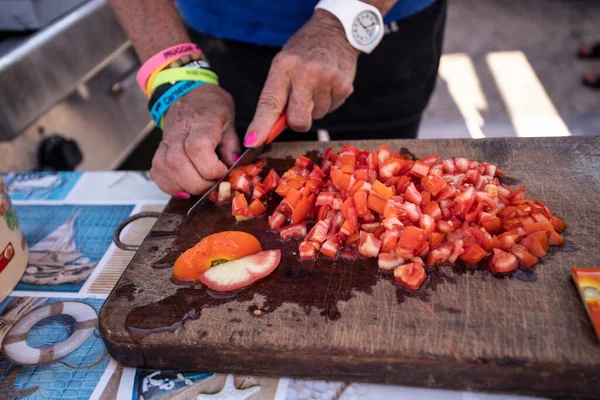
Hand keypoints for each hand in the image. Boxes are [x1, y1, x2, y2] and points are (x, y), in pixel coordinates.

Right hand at [150, 84, 241, 194]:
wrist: (189, 94)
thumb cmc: (212, 108)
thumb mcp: (229, 121)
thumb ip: (232, 145)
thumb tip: (232, 167)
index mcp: (200, 122)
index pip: (197, 148)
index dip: (211, 167)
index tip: (223, 171)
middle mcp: (178, 132)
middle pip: (178, 162)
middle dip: (198, 183)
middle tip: (213, 184)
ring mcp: (165, 142)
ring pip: (164, 169)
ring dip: (184, 186)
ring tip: (201, 186)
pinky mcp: (159, 151)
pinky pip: (157, 173)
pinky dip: (170, 186)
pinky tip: (185, 187)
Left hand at [244, 10, 359, 146]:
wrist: (335, 32)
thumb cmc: (303, 52)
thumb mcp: (283, 65)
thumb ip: (277, 95)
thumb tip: (270, 130)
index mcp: (284, 66)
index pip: (270, 103)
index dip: (261, 126)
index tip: (252, 141)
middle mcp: (306, 73)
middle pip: (297, 120)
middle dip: (296, 120)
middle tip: (299, 103)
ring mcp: (327, 80)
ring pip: (316, 117)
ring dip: (314, 107)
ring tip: (316, 85)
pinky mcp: (344, 87)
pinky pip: (331, 109)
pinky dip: (328, 102)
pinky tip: (327, 84)